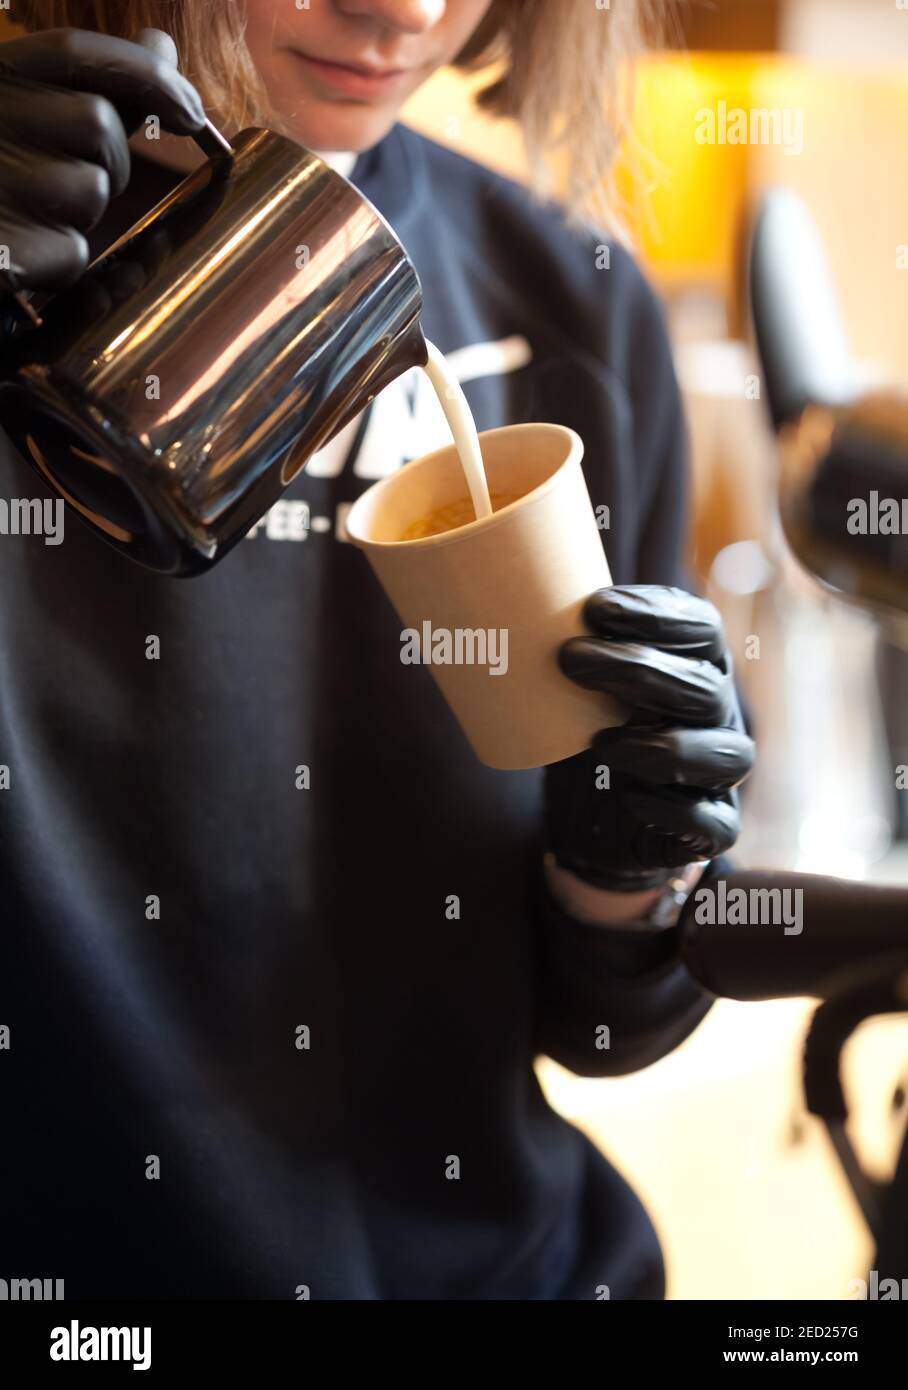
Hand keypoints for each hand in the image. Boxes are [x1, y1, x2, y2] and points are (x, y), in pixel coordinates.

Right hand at [0, 27, 203, 291]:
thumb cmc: (4, 170)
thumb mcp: (36, 112)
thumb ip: (98, 82)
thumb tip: (160, 42)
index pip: (74, 53)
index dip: (146, 76)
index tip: (193, 114)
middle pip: (96, 123)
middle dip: (109, 159)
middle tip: (66, 176)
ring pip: (91, 189)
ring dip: (83, 211)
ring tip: (37, 211)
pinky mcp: (5, 248)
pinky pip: (71, 251)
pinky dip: (61, 258)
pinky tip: (26, 249)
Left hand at [544, 586, 754, 893]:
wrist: (598, 815)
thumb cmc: (588, 729)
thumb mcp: (575, 682)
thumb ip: (559, 645)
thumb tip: (481, 609)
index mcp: (696, 665)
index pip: (702, 627)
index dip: (658, 616)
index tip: (595, 608)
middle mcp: (719, 713)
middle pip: (705, 687)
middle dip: (640, 669)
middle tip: (569, 659)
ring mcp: (720, 771)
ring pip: (729, 755)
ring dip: (665, 746)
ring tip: (598, 743)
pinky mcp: (712, 825)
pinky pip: (718, 824)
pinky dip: (678, 811)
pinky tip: (632, 798)